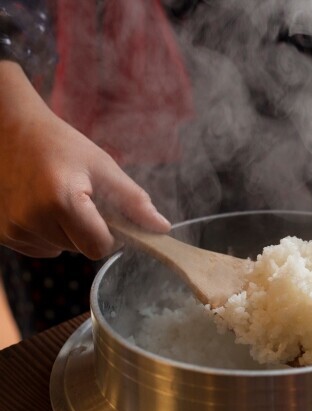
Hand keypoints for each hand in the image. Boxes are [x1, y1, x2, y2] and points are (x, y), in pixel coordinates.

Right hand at [0, 61, 170, 258]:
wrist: (8, 129)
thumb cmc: (59, 144)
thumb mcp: (103, 166)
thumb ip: (134, 201)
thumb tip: (163, 228)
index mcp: (61, 201)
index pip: (99, 247)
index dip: (112, 235)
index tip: (110, 215)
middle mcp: (32, 219)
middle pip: (81, 249)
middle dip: (90, 230)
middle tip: (83, 198)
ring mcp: (11, 229)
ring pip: (61, 249)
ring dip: (69, 232)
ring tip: (59, 198)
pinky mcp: (1, 234)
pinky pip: (41, 248)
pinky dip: (49, 234)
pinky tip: (42, 207)